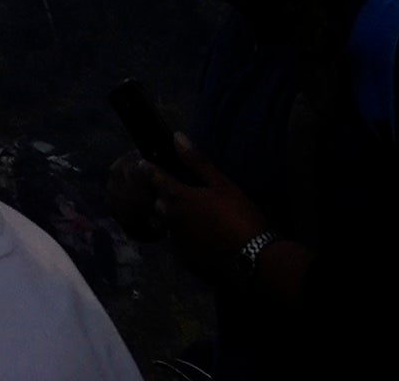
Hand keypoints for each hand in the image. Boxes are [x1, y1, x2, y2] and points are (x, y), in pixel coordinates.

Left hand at [118, 150, 274, 276]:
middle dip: (163, 197)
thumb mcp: (222, 184)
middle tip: (176, 193)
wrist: (256, 260)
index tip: (143, 164)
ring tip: (192, 218)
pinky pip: (180, 245)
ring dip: (175, 220)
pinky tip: (202, 239)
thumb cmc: (240, 217)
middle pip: (159, 204)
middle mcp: (171, 220)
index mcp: (178, 198)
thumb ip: (197, 162)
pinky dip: (186, 239)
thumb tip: (177, 137)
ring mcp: (177, 243)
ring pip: (168, 226)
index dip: (148, 170)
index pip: (154, 178)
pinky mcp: (187, 262)